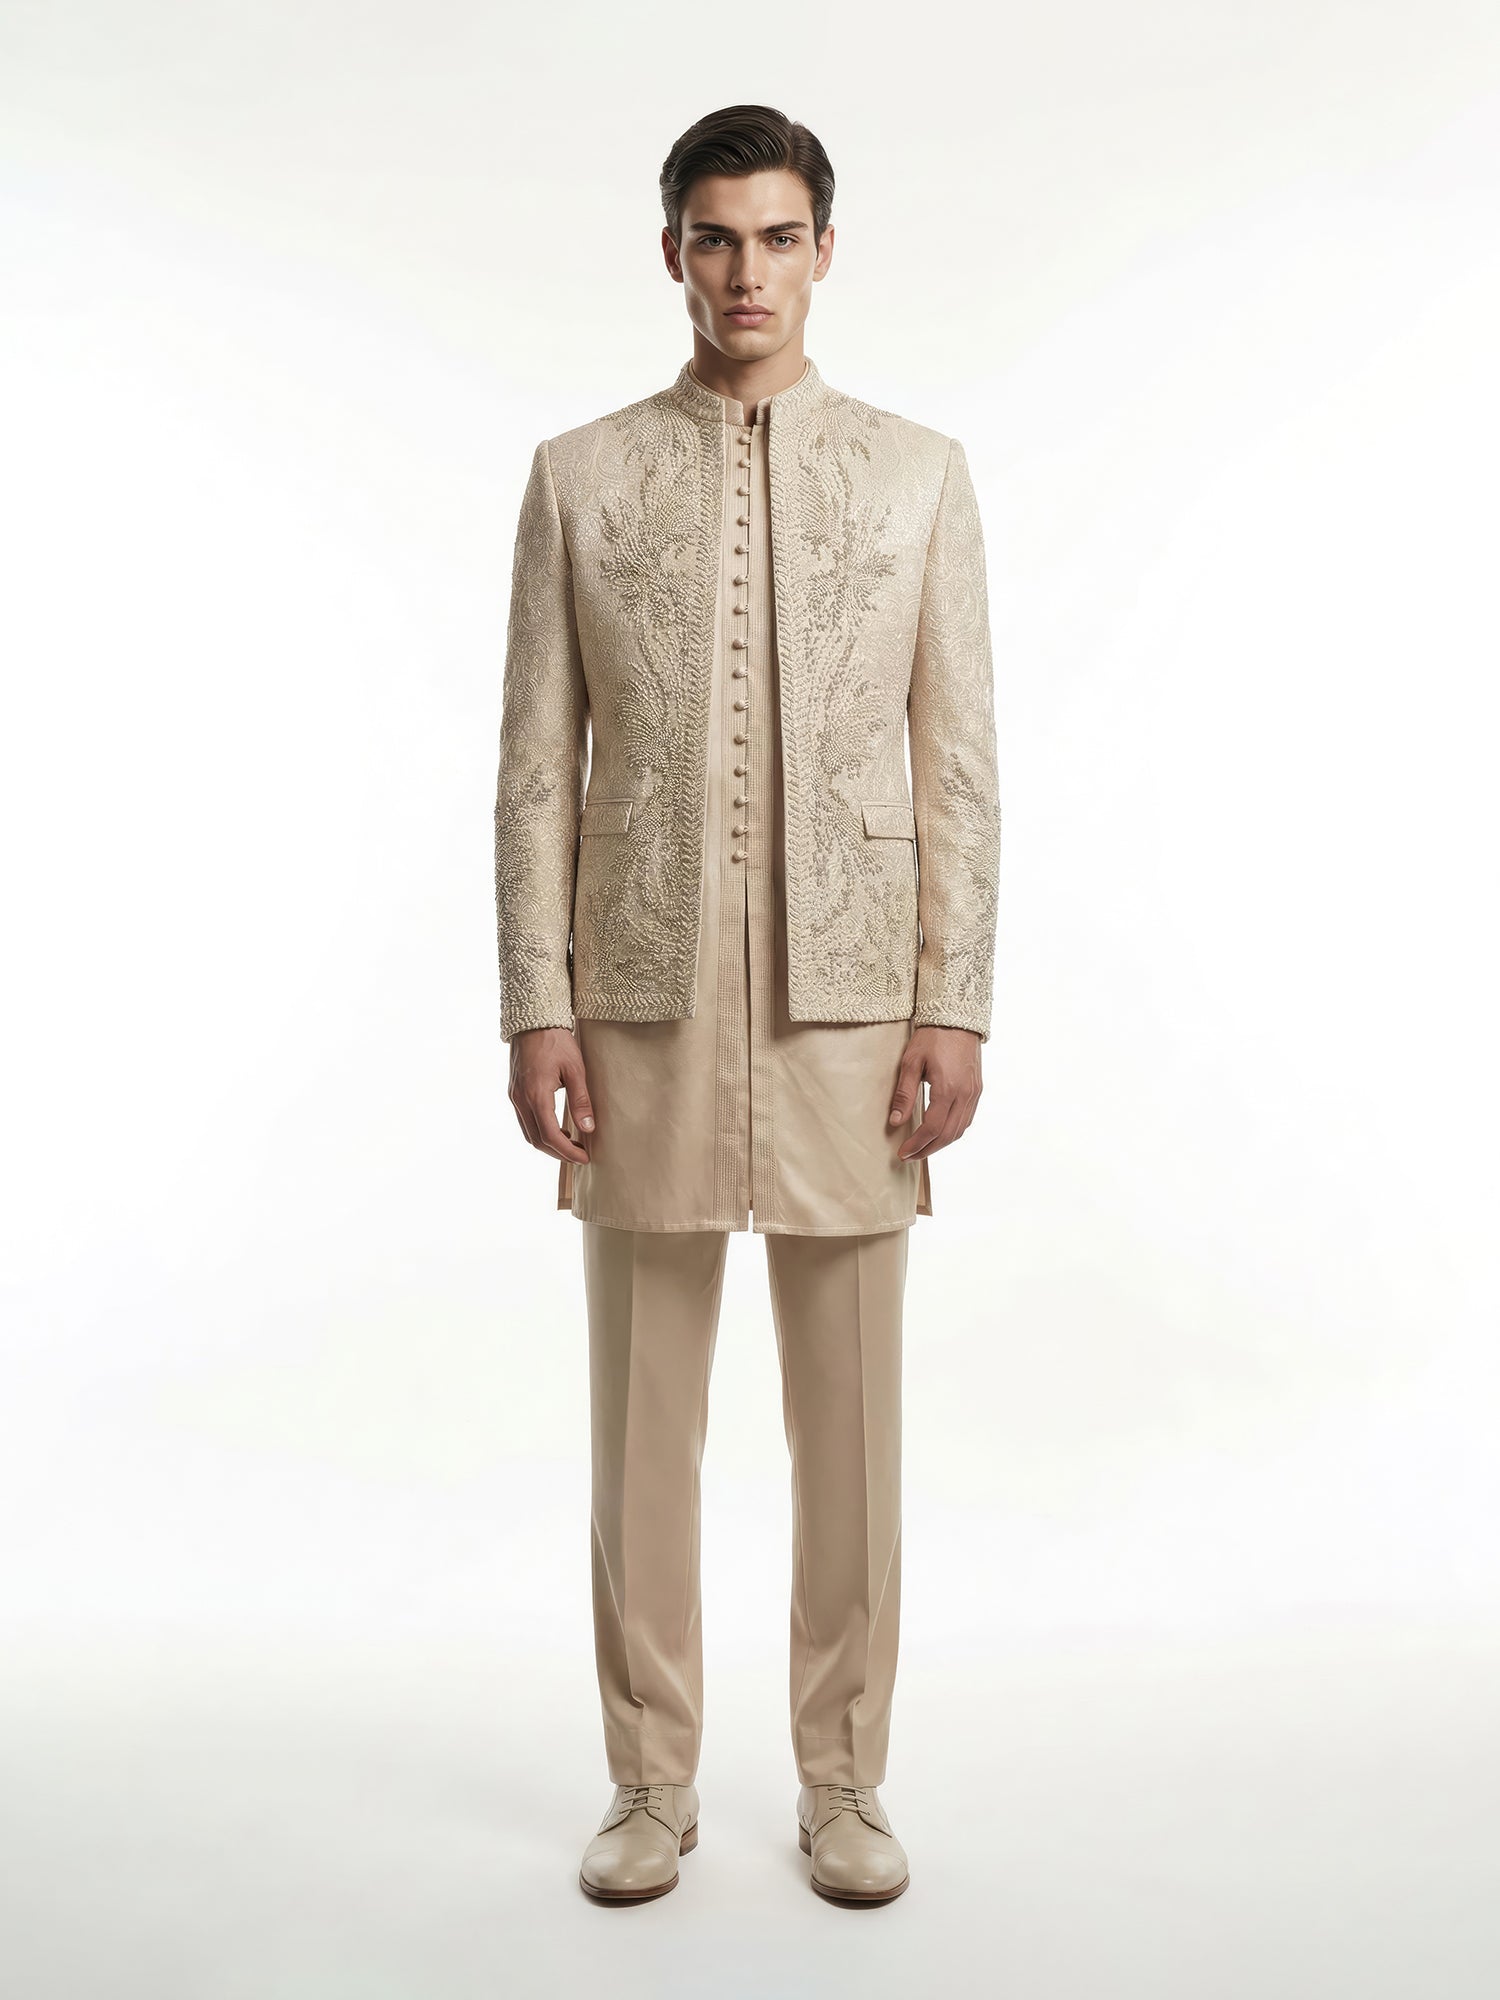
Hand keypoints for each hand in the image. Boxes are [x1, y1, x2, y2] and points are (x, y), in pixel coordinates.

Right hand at [509, 1026, 594, 1164]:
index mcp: (536, 1095)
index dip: (567, 1152)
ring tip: (570, 1145)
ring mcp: (514, 1096)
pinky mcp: (514, 1092)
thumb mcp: (575, 1069)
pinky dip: (539, 1131)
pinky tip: (556, 1129)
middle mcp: (521, 1099)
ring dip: (548, 1144)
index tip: (584, 1158)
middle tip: (579, 1156)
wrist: (533, 1020)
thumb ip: (581, 1100)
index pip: (550, 1136)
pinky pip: (524, 1121)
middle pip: (537, 1140)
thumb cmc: (556, 1041)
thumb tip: (588, 1129)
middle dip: (558, 1153)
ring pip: (528, 1133)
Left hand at [888, 1025, 981, 1160]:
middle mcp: (965, 1095)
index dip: (916, 1144)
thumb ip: (904, 1094)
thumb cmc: (932, 1037)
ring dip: (941, 1143)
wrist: (957, 1019)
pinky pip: (967, 1119)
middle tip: (910, 1156)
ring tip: (923, 1148)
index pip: (932, 1128)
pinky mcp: (977, 1089)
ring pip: (960, 1130)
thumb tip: (896, 1121)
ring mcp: (974, 1093)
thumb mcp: (911, 1063)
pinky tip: (940, 1132)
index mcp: (947, 1089)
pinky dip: (953, 1131)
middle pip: (947, 1135)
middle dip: (927, 1149)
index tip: (903, 1153)